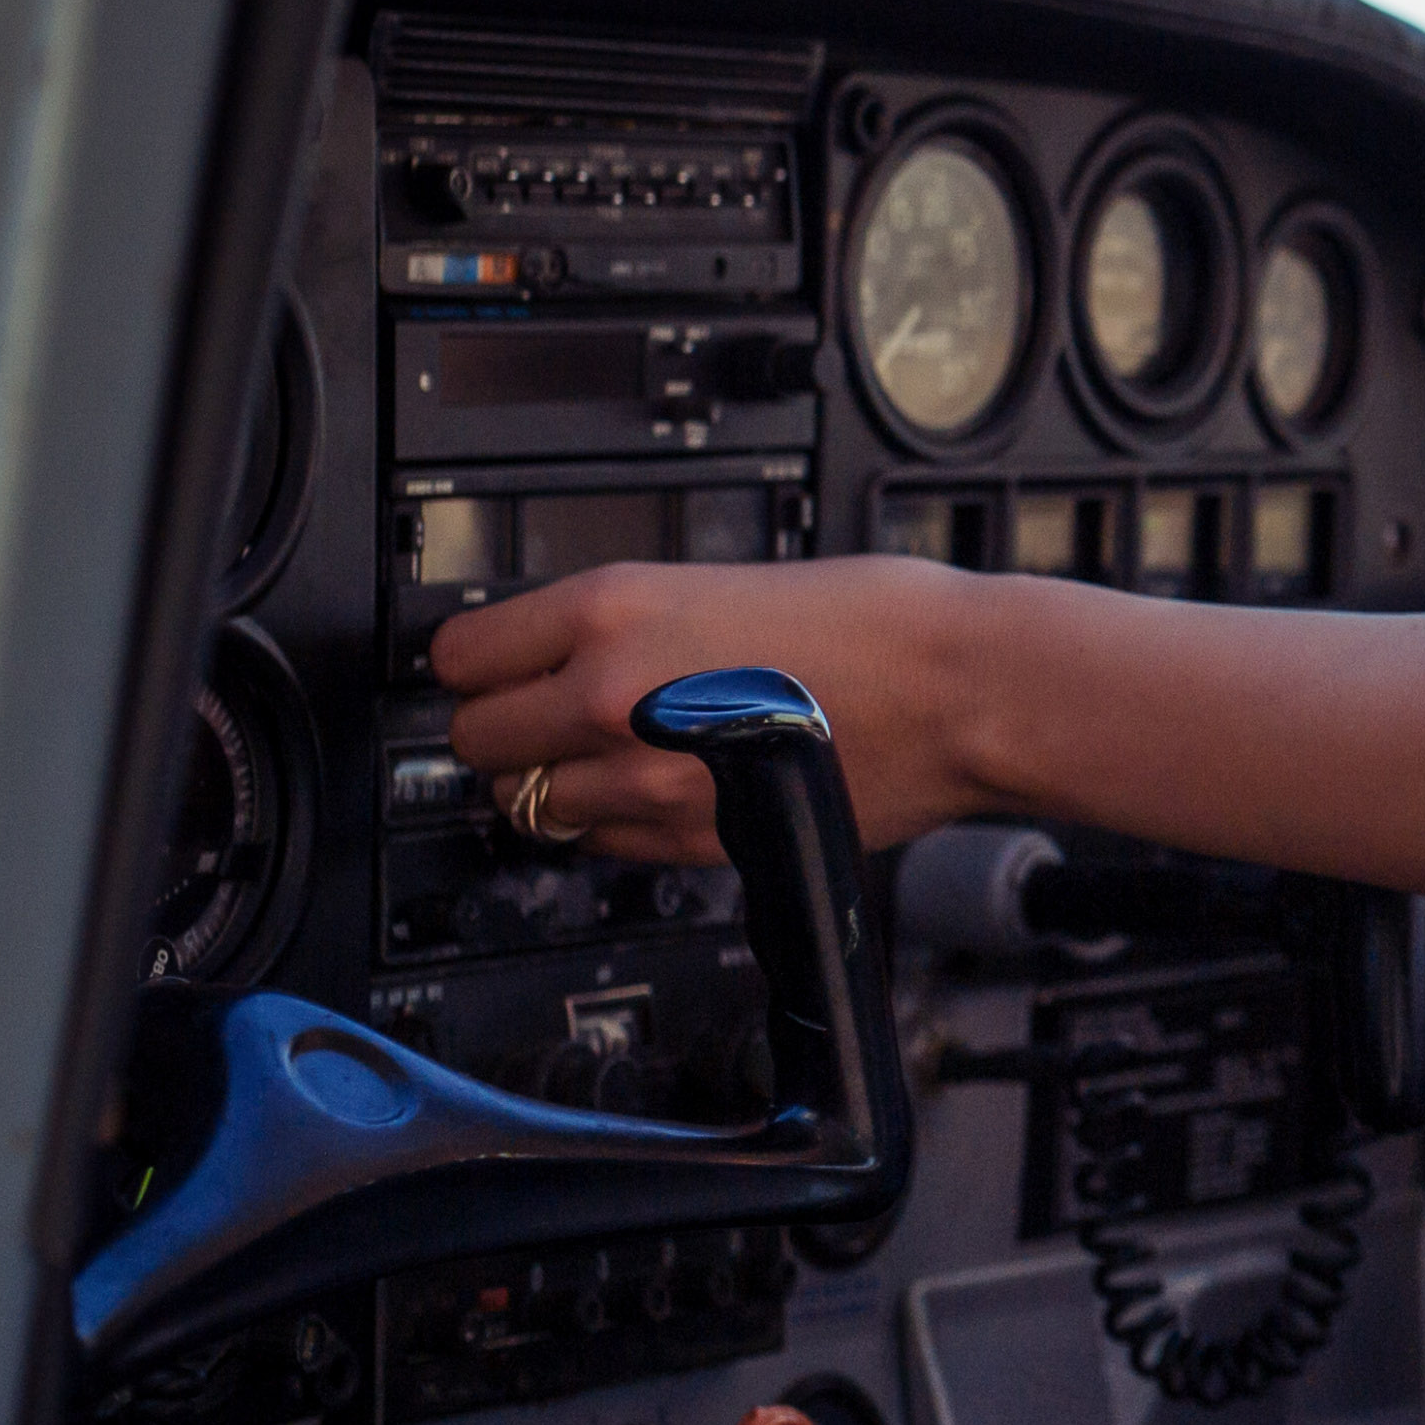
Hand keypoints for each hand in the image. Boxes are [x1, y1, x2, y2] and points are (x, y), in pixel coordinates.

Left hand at [433, 558, 999, 858]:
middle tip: (551, 719)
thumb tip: (567, 656)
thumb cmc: (881, 624)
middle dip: (507, 732)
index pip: (459, 657)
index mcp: (614, 609)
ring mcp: (644, 777)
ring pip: (527, 804)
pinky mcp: (689, 839)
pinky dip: (612, 825)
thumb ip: (632, 623)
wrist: (965, 690)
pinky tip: (663, 789)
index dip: (479, 667)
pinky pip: (597, 844)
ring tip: (616, 758)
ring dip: (557, 785)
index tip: (497, 671)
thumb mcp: (726, 580)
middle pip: (475, 740)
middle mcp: (607, 694)